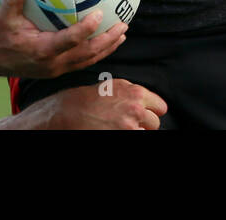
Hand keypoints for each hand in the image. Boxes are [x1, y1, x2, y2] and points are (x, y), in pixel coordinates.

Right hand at [0, 0, 127, 77]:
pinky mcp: (57, 70)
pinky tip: (106, 41)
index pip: (70, 40)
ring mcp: (56, 69)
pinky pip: (82, 61)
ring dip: (107, 48)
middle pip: (87, 54)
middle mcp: (53, 63)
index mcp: (42, 50)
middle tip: (123, 25)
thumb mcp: (1, 17)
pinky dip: (97, 52)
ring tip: (122, 34)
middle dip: (107, 40)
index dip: (86, 29)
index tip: (100, 14)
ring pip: (88, 60)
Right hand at [0, 80, 166, 129]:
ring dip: (136, 132)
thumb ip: (133, 93)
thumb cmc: (85, 100)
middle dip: (144, 125)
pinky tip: (112, 132)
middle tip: (125, 123)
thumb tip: (148, 104)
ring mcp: (128, 126)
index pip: (161, 107)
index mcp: (135, 93)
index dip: (152, 112)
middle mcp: (135, 109)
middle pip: (155, 123)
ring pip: (145, 134)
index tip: (143, 115)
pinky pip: (135, 139)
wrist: (64, 114)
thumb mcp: (112, 86)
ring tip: (117, 128)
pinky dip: (128, 137)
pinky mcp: (121, 137)